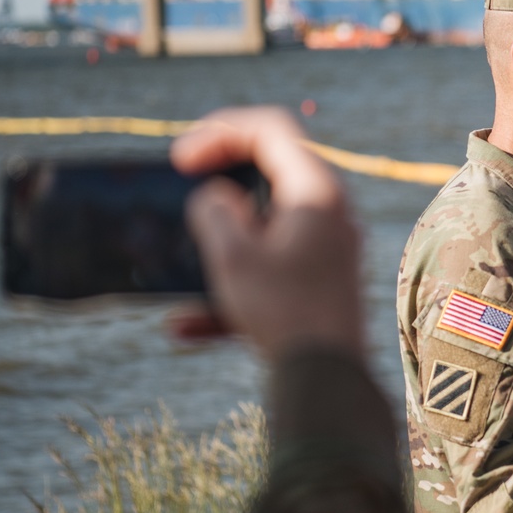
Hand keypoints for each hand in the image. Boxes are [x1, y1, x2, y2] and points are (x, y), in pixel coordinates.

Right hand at [169, 107, 362, 359]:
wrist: (328, 383)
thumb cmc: (283, 313)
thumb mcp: (233, 255)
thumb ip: (215, 211)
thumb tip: (218, 197)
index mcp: (316, 190)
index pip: (269, 129)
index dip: (219, 131)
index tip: (180, 158)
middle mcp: (332, 211)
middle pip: (272, 169)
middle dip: (222, 174)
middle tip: (185, 179)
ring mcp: (331, 247)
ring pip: (267, 224)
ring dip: (224, 237)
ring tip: (188, 253)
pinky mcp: (323, 283)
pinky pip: (272, 269)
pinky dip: (234, 285)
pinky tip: (185, 327)